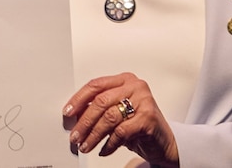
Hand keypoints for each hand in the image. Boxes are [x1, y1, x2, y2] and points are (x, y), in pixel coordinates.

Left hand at [62, 72, 178, 167]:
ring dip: (93, 135)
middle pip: (100, 102)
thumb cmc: (138, 125)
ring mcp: (144, 101)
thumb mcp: (117, 113)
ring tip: (85, 145)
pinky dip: (109, 144)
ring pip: (109, 117)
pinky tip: (103, 150)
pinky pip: (121, 132)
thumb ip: (99, 109)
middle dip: (84, 122)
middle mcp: (135, 86)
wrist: (163, 142)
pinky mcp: (148, 118)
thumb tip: (74, 116)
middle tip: (75, 136)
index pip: (96, 85)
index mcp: (124, 80)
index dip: (79, 99)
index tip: (68, 113)